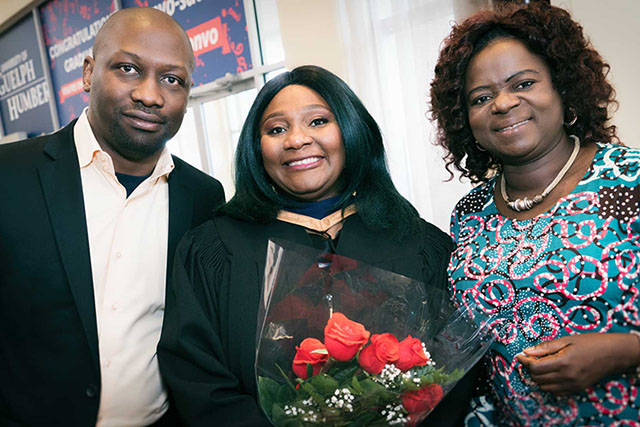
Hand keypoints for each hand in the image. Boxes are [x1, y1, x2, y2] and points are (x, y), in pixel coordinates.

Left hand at [516, 332, 639, 394]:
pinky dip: (548, 384)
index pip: (535, 367)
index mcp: (563, 362)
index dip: (524, 361)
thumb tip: (526, 351)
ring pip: (544, 387)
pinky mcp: (577, 390)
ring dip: (538, 377)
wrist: (613, 354)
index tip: (520, 355)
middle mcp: (567, 377)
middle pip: (537, 378)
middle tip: (531, 358)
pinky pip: (555, 392)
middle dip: (530, 368)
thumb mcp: (567, 340)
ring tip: (541, 365)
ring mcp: (572, 386)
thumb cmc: (590, 343)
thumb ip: (545, 347)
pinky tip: (551, 373)